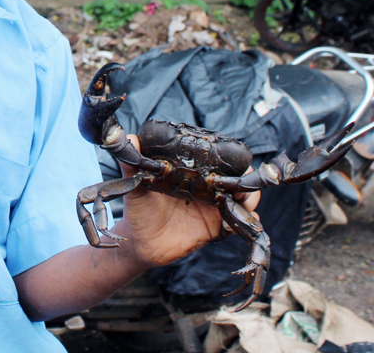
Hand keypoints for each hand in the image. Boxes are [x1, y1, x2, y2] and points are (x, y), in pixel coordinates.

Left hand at [117, 134, 259, 268]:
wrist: (140, 243)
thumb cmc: (138, 210)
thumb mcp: (136, 185)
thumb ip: (133, 164)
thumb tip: (131, 139)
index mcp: (190, 174)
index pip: (217, 162)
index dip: (230, 161)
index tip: (231, 166)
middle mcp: (205, 188)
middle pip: (237, 179)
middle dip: (247, 181)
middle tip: (241, 188)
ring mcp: (212, 208)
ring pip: (243, 200)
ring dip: (250, 200)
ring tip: (242, 204)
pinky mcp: (215, 228)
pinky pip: (238, 224)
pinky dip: (247, 223)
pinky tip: (240, 225)